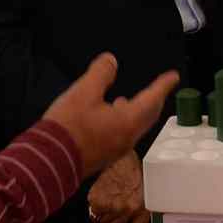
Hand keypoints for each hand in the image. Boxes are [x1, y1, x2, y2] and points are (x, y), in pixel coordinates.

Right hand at [42, 54, 177, 179]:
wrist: (50, 162)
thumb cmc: (68, 127)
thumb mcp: (83, 92)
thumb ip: (100, 74)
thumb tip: (111, 61)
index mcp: (128, 121)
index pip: (152, 99)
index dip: (162, 85)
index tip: (172, 77)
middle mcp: (127, 137)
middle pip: (148, 116)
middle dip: (154, 100)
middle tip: (158, 90)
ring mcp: (115, 149)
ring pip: (134, 127)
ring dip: (137, 111)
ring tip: (130, 100)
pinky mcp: (103, 156)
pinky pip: (122, 135)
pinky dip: (123, 121)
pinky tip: (109, 116)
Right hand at [88, 151, 149, 222]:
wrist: (119, 151)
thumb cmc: (132, 166)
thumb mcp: (143, 187)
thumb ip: (137, 205)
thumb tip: (127, 219)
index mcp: (143, 208)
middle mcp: (128, 210)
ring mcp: (113, 206)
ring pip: (101, 220)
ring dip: (99, 214)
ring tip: (101, 202)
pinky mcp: (99, 200)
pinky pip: (93, 209)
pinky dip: (93, 203)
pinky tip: (98, 192)